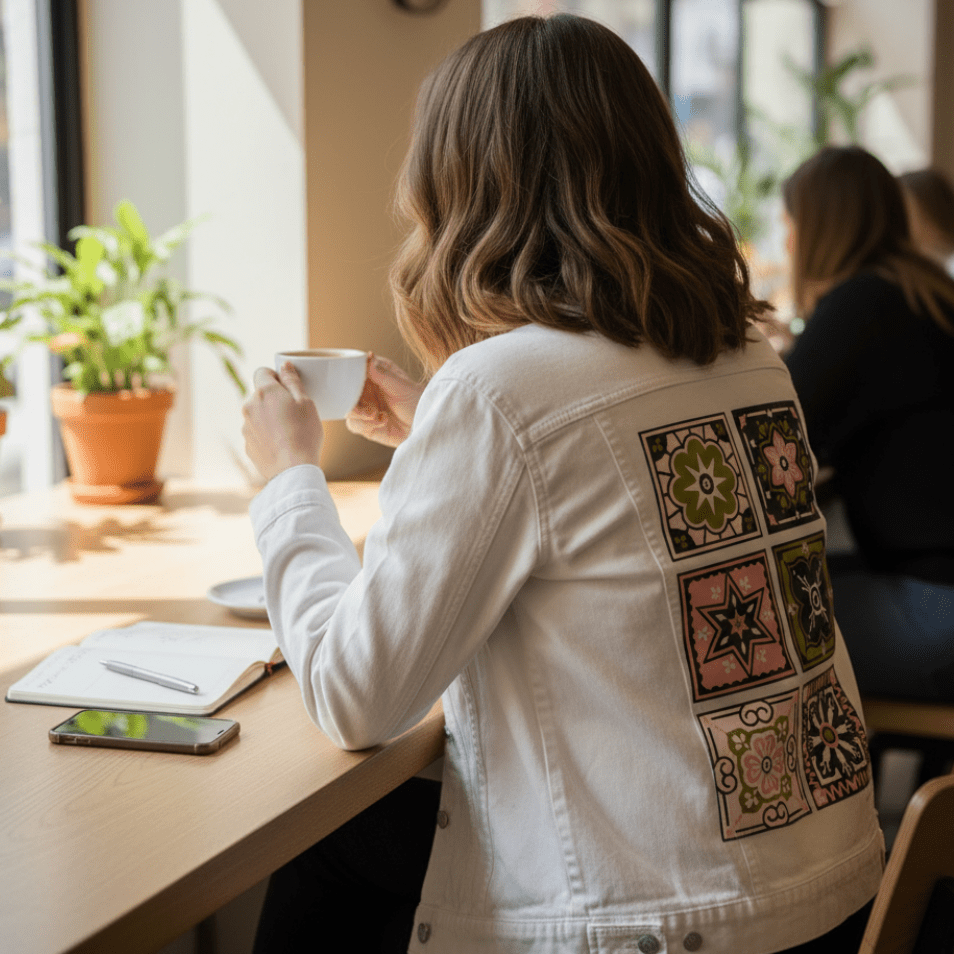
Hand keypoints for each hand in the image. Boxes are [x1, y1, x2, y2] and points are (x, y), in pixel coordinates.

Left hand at [242, 363, 323, 480]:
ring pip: (258, 414)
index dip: (276, 377)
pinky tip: (283, 445)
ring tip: (289, 432)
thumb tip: (285, 366)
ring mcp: (246, 427)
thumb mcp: (306, 402)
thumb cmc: (304, 433)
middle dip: (274, 399)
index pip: (262, 372)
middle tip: (294, 412)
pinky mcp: (247, 445)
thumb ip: (293, 381)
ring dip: (270, 418)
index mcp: (265, 392)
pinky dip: (267, 435)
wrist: (294, 470)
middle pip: (260, 395)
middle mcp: (249, 406)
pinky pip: (257, 433)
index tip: (288, 388)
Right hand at [345, 353, 423, 447]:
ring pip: (347, 410)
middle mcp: (367, 391)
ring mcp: (365, 408)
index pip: (352, 371)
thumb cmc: (418, 401)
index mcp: (374, 375)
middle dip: (350, 400)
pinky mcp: (367, 426)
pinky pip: (354, 425)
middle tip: (364, 405)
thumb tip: (368, 356)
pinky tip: (382, 421)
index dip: (347, 376)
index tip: (351, 381)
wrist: (426, 424)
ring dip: (358, 413)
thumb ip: (381, 373)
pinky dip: (365, 424)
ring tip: (375, 414)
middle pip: (344, 393)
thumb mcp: (400, 385)